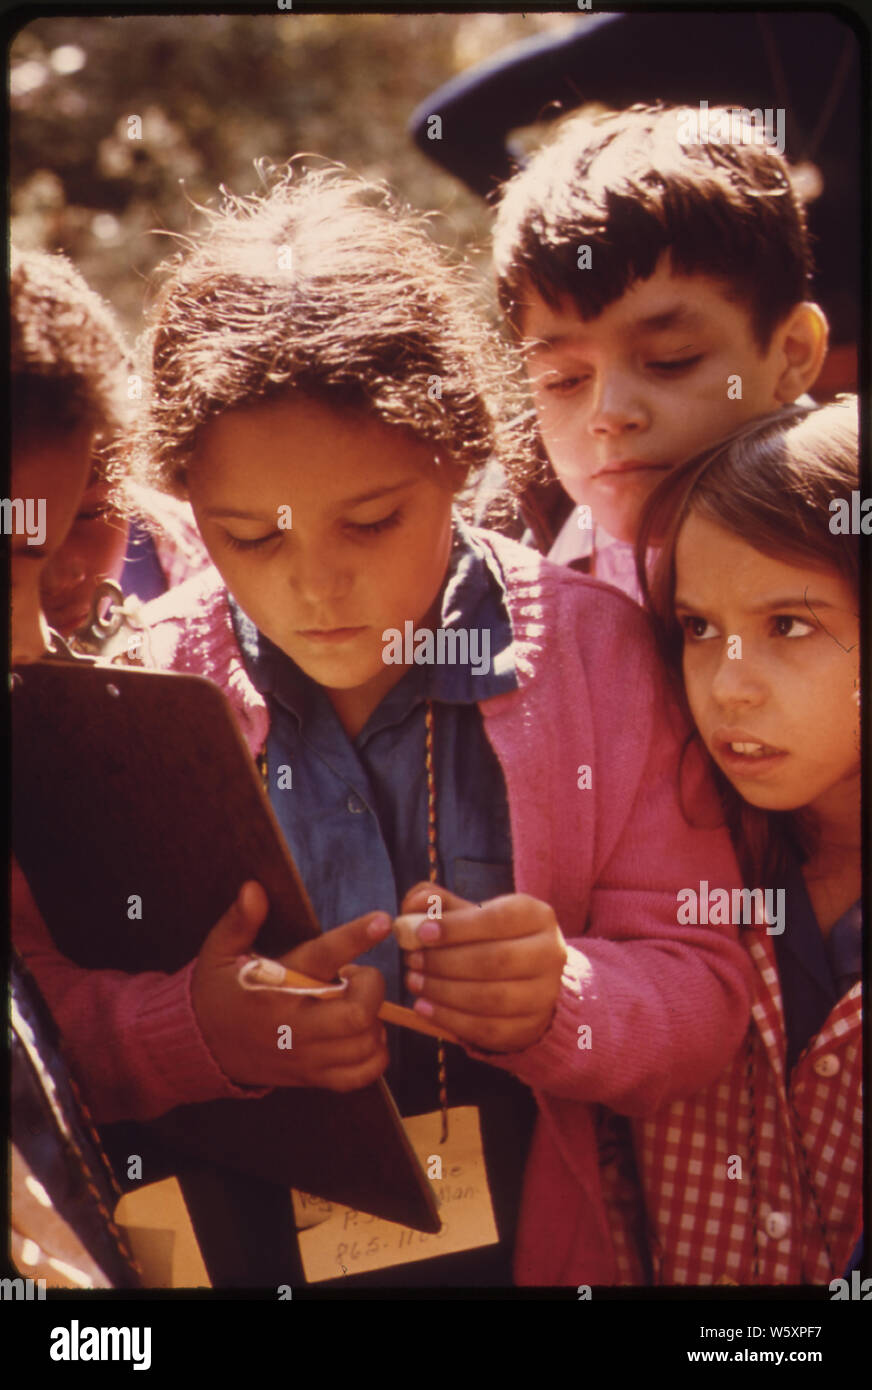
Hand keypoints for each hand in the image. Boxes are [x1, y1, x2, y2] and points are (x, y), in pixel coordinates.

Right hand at [192, 882, 390, 1090]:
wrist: (200, 1047)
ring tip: (356, 1004)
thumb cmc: (218, 992)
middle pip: (357, 1014)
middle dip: (373, 989)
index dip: (354, 938)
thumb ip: (240, 920)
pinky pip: (360, 1075)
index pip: (321, 958)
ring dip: (374, 1020)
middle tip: (359, 978)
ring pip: (364, 1044)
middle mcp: (294, 1024)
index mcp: (276, 986)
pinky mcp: (311, 1077)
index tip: (382, 921)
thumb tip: (253, 888)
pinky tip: (363, 1035)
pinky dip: (374, 1055)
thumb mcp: (219, 952)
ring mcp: (304, 1055)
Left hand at [397, 883, 566, 1051]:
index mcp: (537, 916)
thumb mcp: (470, 913)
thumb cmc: (490, 937)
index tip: (421, 933)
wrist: (526, 979)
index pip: (498, 919)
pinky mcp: (531, 1026)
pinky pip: (487, 1028)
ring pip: (490, 998)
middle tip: (412, 960)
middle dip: (445, 962)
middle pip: (494, 961)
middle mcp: (550, 954)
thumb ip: (439, 904)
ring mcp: (544, 994)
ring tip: (414, 982)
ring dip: (444, 991)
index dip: (457, 927)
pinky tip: (424, 1007)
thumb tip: (415, 904)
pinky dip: (450, 1019)